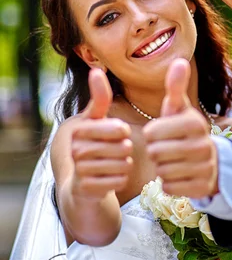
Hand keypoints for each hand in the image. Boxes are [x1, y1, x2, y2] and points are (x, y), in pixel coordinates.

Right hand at [71, 69, 132, 199]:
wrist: (80, 181)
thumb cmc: (94, 143)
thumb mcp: (97, 119)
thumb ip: (100, 97)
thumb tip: (96, 70)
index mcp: (79, 129)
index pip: (119, 129)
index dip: (125, 132)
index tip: (120, 133)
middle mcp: (75, 150)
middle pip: (123, 148)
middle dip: (126, 150)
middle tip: (118, 151)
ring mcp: (80, 171)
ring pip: (123, 165)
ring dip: (125, 165)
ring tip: (116, 163)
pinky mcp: (86, 189)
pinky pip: (119, 182)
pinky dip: (121, 179)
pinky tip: (113, 177)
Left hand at [144, 59, 218, 197]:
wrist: (210, 160)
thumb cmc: (184, 130)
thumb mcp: (179, 109)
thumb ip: (175, 87)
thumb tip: (179, 60)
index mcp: (194, 122)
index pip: (152, 133)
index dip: (151, 135)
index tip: (160, 134)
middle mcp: (203, 144)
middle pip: (155, 153)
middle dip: (155, 152)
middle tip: (166, 149)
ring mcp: (204, 167)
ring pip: (162, 171)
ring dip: (162, 168)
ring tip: (173, 161)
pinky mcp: (201, 187)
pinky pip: (169, 187)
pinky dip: (169, 183)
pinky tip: (179, 174)